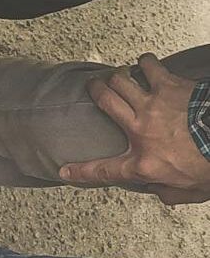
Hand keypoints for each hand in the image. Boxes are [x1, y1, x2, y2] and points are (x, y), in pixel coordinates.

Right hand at [59, 54, 209, 203]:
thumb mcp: (191, 191)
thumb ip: (172, 193)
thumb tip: (162, 194)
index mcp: (144, 162)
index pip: (104, 171)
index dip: (81, 172)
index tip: (66, 171)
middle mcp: (141, 130)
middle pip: (105, 102)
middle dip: (95, 91)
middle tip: (94, 87)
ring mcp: (154, 105)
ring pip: (121, 80)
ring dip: (118, 76)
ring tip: (120, 74)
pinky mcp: (171, 86)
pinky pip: (150, 67)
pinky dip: (146, 63)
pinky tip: (146, 63)